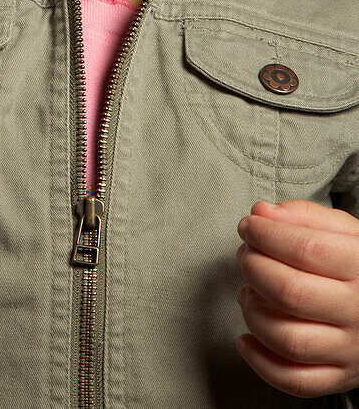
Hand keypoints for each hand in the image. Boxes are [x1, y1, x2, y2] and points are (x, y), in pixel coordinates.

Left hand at [235, 198, 358, 397]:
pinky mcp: (340, 377)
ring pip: (288, 340)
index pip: (306, 249)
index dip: (266, 234)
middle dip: (254, 269)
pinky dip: (261, 363)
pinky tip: (246, 338)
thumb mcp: (343, 231)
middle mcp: (358, 311)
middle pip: (290, 293)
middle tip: (246, 257)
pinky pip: (295, 381)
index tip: (248, 226)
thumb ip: (302, 216)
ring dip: (253, 313)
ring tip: (247, 292)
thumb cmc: (357, 264)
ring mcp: (350, 350)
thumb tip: (261, 213)